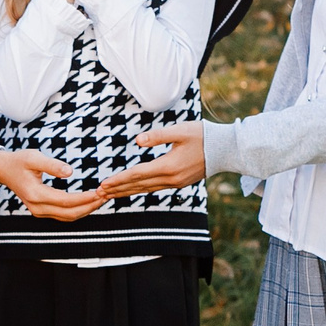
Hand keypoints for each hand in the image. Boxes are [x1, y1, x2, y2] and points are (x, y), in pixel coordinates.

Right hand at [0, 148, 107, 220]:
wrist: (4, 170)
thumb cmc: (19, 161)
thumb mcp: (34, 157)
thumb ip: (52, 165)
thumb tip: (70, 172)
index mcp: (36, 194)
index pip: (66, 201)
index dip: (84, 198)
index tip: (99, 191)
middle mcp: (37, 207)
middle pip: (69, 213)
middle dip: (89, 206)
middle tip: (106, 197)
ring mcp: (39, 211)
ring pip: (67, 217)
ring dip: (85, 210)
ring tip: (101, 200)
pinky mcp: (42, 211)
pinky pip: (63, 215)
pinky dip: (78, 211)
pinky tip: (88, 203)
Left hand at [91, 121, 205, 202]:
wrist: (226, 150)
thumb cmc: (203, 136)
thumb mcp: (180, 131)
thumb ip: (157, 136)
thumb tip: (137, 141)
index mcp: (168, 166)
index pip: (137, 175)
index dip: (118, 179)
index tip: (103, 184)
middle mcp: (171, 178)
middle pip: (138, 186)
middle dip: (117, 189)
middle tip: (98, 193)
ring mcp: (175, 183)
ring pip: (145, 189)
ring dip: (126, 192)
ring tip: (110, 194)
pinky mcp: (179, 183)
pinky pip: (154, 189)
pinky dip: (140, 190)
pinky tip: (132, 190)